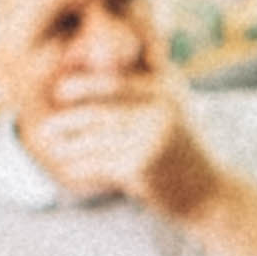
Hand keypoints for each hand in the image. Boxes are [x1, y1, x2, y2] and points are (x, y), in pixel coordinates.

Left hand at [16, 67, 205, 210]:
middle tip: (47, 128)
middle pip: (101, 113)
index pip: (115, 82)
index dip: (83, 84)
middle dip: (69, 120)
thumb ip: (142, 85)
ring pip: (96, 140)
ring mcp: (150, 139)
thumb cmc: (181, 148)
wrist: (209, 193)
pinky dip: (82, 167)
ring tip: (53, 148)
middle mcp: (160, 111)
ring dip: (69, 146)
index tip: (60, 91)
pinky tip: (70, 169)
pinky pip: (100, 164)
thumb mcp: (172, 108)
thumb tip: (96, 62)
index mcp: (165, 90)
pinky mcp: (142, 166)